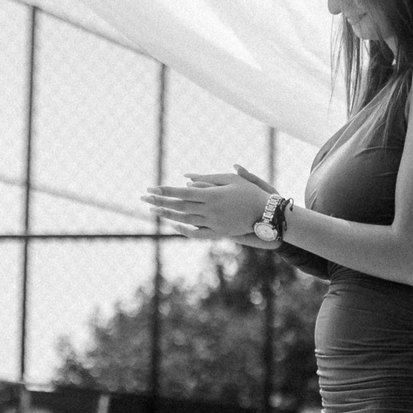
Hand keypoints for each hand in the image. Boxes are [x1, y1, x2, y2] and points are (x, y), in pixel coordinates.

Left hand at [143, 171, 270, 241]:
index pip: (182, 193)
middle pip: (179, 206)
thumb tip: (186, 179)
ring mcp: (214, 224)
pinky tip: (173, 224)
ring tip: (153, 210)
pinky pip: (196, 233)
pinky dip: (183, 229)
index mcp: (213, 195)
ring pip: (185, 219)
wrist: (268, 214)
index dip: (165, 190)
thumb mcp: (231, 179)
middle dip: (160, 201)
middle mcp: (211, 211)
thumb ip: (208, 179)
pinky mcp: (219, 233)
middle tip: (144, 197)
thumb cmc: (251, 192)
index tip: (151, 188)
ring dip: (168, 214)